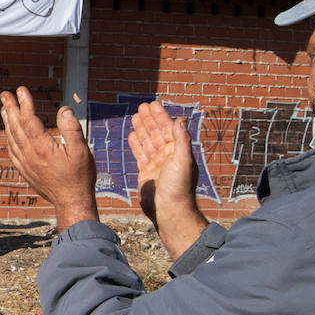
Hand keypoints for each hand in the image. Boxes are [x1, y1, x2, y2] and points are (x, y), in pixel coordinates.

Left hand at [0, 87, 97, 230]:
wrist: (71, 202)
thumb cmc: (79, 177)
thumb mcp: (82, 151)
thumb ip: (72, 129)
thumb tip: (63, 109)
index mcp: (42, 147)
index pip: (29, 119)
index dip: (24, 103)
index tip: (21, 89)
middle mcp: (30, 155)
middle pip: (16, 126)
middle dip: (10, 108)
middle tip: (5, 94)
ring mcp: (25, 164)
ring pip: (11, 138)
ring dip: (7, 122)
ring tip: (4, 109)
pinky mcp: (25, 171)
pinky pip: (12, 151)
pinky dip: (9, 139)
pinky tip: (9, 134)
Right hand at [126, 101, 208, 257]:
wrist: (168, 210)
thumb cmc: (178, 188)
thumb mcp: (183, 161)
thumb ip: (181, 140)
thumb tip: (180, 119)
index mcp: (177, 150)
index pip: (168, 128)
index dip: (160, 115)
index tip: (152, 104)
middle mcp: (167, 155)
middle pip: (156, 132)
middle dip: (149, 119)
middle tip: (141, 106)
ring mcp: (156, 164)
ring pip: (147, 141)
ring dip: (141, 128)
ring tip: (135, 116)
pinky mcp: (146, 172)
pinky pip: (140, 154)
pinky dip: (136, 144)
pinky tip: (132, 135)